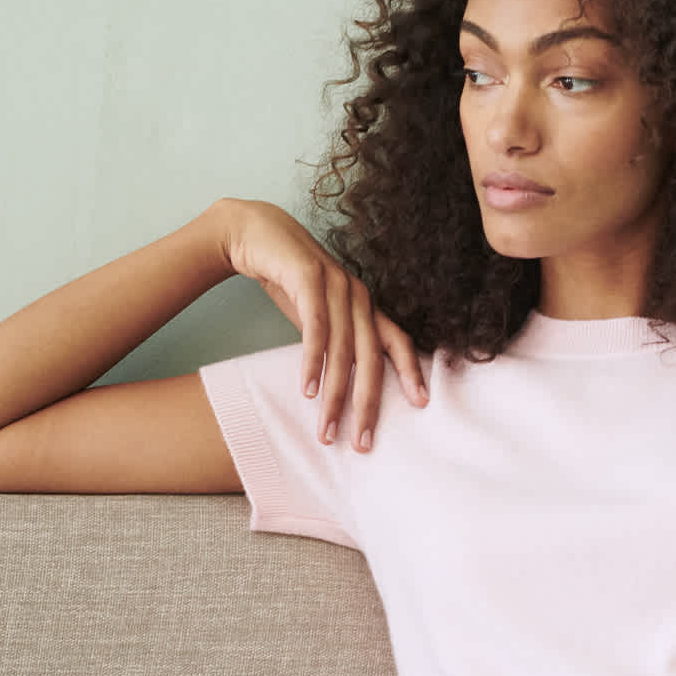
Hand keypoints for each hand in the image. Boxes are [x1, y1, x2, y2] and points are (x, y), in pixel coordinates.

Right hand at [212, 197, 427, 450]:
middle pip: (371, 358)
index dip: (411, 371)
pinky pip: (316, 328)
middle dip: (367, 404)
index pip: (397, 341)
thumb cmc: (289, 281)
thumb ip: (337, 342)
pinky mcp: (308, 277)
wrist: (253, 233)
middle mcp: (357, 295)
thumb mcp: (319, 314)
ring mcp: (335, 284)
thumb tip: (346, 385)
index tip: (422, 404)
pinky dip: (313, 362)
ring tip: (327, 429)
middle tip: (363, 442)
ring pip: (342, 350)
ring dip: (335, 395)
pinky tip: (308, 390)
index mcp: (365, 305)